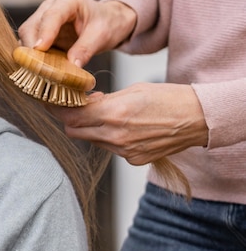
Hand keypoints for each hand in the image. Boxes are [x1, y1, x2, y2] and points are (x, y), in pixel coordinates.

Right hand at [17, 0, 136, 66]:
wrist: (107, 22)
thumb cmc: (106, 23)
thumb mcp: (102, 36)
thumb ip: (86, 49)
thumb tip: (72, 65)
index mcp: (68, 0)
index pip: (52, 15)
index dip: (45, 32)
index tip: (40, 49)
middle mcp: (50, 7)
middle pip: (32, 26)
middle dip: (32, 48)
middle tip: (38, 68)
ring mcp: (42, 20)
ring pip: (26, 37)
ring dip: (29, 55)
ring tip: (39, 71)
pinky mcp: (39, 34)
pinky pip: (29, 46)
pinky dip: (32, 58)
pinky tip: (39, 69)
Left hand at [49, 83, 208, 164]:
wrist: (199, 119)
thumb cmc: (169, 99)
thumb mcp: (131, 90)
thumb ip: (103, 100)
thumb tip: (84, 104)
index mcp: (113, 114)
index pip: (71, 115)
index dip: (57, 107)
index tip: (52, 100)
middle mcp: (116, 136)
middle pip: (74, 130)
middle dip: (69, 117)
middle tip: (75, 104)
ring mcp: (124, 151)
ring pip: (90, 139)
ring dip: (89, 127)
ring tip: (103, 112)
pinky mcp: (133, 159)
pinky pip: (109, 148)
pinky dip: (106, 136)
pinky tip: (119, 125)